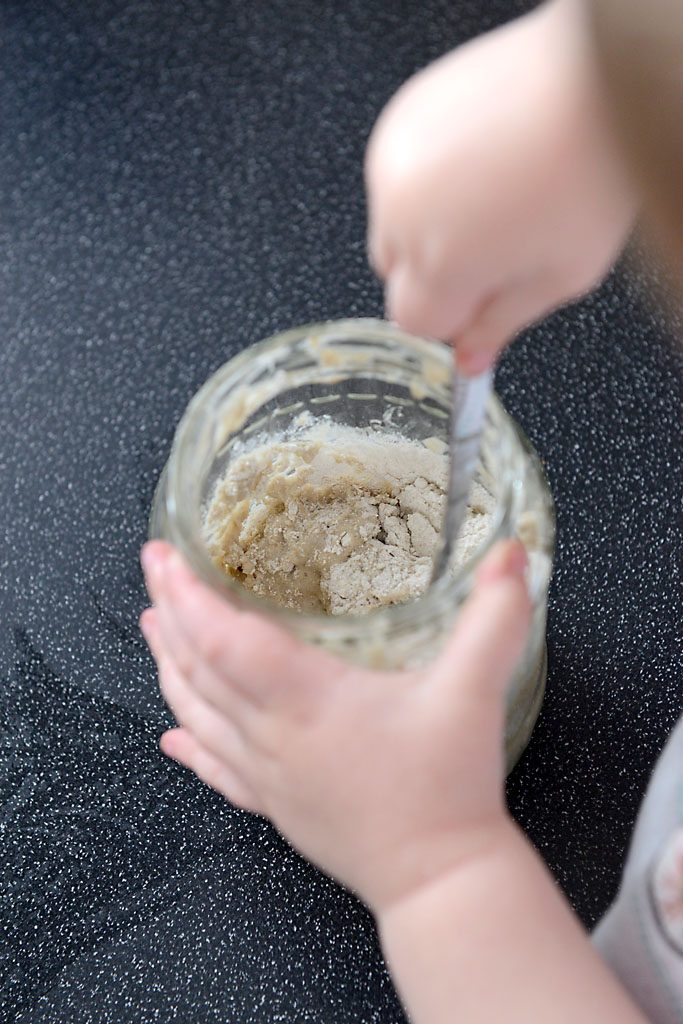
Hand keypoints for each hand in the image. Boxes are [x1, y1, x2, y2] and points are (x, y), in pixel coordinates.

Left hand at [141, 538, 529, 913]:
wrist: (440, 882)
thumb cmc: (449, 790)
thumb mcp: (475, 692)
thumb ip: (494, 616)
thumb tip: (512, 553)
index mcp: (310, 702)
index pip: (226, 641)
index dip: (189, 597)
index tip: (164, 558)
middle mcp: (274, 737)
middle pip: (200, 671)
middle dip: (169, 615)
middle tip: (152, 571)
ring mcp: (269, 775)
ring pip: (198, 716)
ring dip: (169, 669)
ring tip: (151, 629)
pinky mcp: (277, 804)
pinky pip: (217, 771)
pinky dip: (189, 745)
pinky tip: (171, 737)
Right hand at [365, 0, 633, 372]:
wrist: (598, 77)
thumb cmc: (592, 170)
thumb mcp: (561, 276)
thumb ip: (502, 327)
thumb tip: (469, 360)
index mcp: (441, 264)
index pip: (413, 322)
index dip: (452, 315)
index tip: (484, 296)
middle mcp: (404, 213)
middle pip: (396, 273)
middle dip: (436, 269)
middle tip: (495, 242)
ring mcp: (395, 161)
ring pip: (393, 222)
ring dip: (429, 223)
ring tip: (491, 193)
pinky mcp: (399, 119)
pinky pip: (397, 173)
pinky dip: (427, 178)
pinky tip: (479, 160)